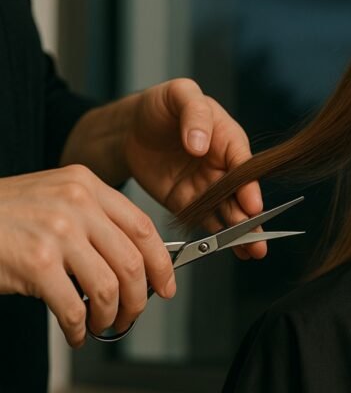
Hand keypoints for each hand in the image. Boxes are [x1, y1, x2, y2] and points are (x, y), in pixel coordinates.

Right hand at [0, 166, 174, 346]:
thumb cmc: (4, 215)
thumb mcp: (56, 198)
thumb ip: (95, 220)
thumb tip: (135, 263)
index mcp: (87, 186)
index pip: (143, 227)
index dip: (161, 263)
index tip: (166, 285)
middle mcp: (77, 204)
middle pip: (132, 260)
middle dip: (138, 298)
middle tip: (132, 314)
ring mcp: (57, 232)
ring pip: (109, 287)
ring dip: (110, 316)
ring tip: (101, 324)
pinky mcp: (36, 263)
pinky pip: (74, 307)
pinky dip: (79, 328)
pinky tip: (75, 332)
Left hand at [123, 79, 263, 259]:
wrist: (131, 126)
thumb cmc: (163, 105)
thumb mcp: (181, 94)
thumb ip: (194, 114)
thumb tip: (200, 144)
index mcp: (228, 138)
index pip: (243, 164)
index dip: (248, 185)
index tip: (252, 204)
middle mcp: (223, 166)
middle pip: (241, 194)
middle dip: (251, 218)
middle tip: (258, 239)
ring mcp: (207, 186)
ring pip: (228, 212)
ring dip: (240, 233)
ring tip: (252, 251)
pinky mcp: (188, 202)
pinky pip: (204, 221)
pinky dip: (217, 237)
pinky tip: (232, 250)